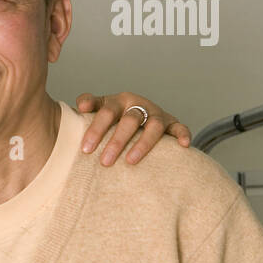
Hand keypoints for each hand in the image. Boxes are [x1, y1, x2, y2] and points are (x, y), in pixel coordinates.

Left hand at [75, 92, 191, 165]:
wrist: (139, 112)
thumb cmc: (114, 115)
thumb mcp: (100, 107)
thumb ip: (89, 104)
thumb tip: (80, 106)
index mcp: (118, 101)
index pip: (106, 113)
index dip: (96, 130)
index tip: (86, 149)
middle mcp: (138, 104)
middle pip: (130, 120)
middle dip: (117, 141)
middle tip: (105, 162)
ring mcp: (156, 113)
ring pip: (153, 126)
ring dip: (143, 144)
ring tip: (131, 161)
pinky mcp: (172, 123)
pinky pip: (180, 127)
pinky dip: (183, 135)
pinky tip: (183, 145)